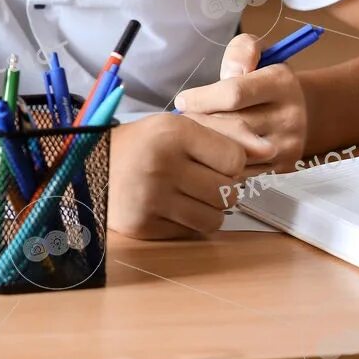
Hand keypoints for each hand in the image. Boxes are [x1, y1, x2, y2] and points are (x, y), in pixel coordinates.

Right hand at [106, 113, 268, 237]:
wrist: (87, 165)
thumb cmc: (142, 144)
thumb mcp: (180, 126)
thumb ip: (229, 134)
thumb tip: (270, 151)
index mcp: (172, 132)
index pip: (235, 160)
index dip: (230, 162)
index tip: (211, 159)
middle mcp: (161, 165)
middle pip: (229, 192)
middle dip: (221, 188)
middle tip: (197, 178)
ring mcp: (150, 199)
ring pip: (215, 219)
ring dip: (207, 209)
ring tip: (185, 194)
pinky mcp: (142, 226)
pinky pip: (190, 233)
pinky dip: (186, 223)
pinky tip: (167, 207)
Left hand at [173, 33, 307, 174]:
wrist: (298, 109)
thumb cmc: (264, 78)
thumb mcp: (257, 52)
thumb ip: (242, 51)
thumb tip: (231, 72)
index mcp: (281, 83)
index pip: (233, 93)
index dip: (201, 98)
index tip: (182, 100)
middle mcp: (289, 116)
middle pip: (230, 124)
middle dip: (199, 122)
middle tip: (181, 121)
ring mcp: (287, 145)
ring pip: (233, 151)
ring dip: (206, 144)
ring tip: (193, 135)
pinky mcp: (282, 168)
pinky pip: (240, 169)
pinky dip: (219, 162)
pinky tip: (209, 150)